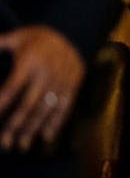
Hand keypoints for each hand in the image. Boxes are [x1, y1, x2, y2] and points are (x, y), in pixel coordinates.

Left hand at [0, 25, 85, 150]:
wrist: (71, 32)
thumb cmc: (36, 39)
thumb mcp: (16, 37)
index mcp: (30, 60)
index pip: (13, 86)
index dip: (2, 104)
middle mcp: (47, 72)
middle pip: (29, 103)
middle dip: (16, 124)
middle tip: (5, 143)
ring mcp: (63, 79)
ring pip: (46, 108)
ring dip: (33, 128)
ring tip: (21, 145)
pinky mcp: (74, 84)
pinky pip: (65, 106)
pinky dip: (56, 122)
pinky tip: (46, 137)